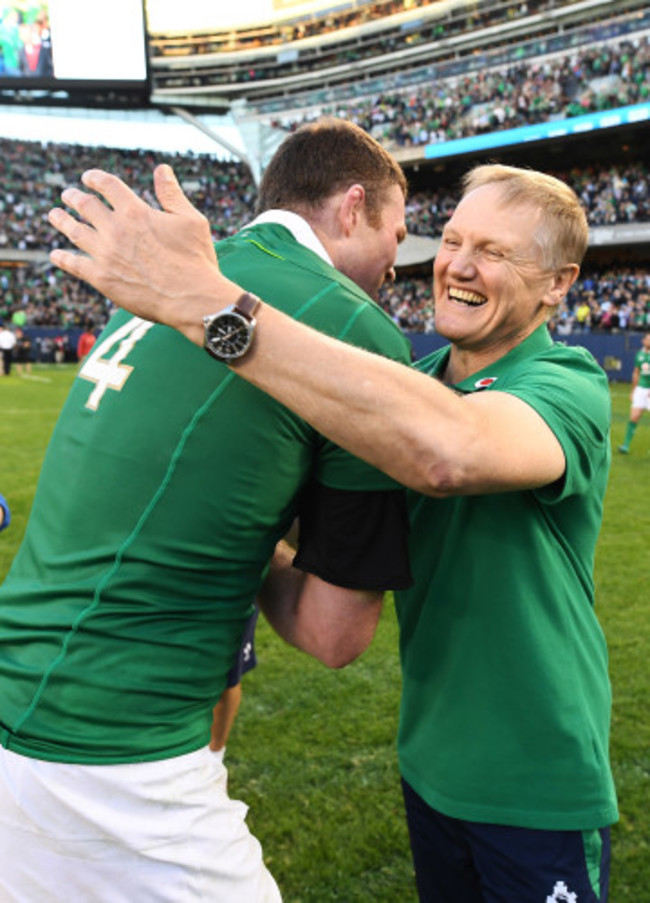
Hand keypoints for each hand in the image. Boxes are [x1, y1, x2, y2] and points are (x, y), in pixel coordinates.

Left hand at [48, 165, 239, 342]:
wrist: (191, 299)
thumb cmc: (196, 260)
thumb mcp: (190, 220)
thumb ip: (171, 194)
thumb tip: (162, 169)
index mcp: (136, 211)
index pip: (107, 185)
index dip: (95, 178)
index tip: (88, 177)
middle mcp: (116, 229)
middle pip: (86, 205)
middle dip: (74, 197)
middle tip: (68, 195)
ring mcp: (106, 254)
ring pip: (75, 231)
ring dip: (62, 220)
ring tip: (55, 215)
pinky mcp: (102, 279)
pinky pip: (75, 265)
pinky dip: (63, 258)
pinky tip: (56, 254)